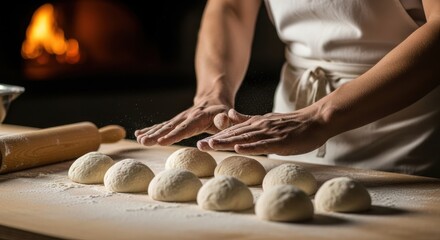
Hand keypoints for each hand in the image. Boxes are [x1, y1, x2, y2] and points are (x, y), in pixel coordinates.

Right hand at [135, 102, 229, 145]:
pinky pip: (162, 125)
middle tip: (144, 142)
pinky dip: (150, 129)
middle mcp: (186, 117)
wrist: (215, 99)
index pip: (185, 128)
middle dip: (156, 135)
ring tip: (139, 140)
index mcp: (199, 118)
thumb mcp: (228, 115)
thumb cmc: (224, 112)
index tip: (161, 141)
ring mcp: (179, 118)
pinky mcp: (176, 121)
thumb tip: (223, 120)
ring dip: (150, 133)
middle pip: (170, 127)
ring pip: (163, 126)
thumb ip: (225, 119)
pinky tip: (138, 134)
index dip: (173, 135)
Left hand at [197, 109, 328, 155]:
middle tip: (199, 146)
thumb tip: (229, 115)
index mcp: (256, 124)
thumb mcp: (266, 119)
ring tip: (212, 146)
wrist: (315, 120)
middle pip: (235, 135)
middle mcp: (260, 127)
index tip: (200, 143)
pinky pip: (263, 144)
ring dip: (228, 142)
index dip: (216, 137)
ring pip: (245, 138)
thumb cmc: (292, 124)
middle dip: (216, 141)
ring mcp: (270, 133)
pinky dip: (251, 146)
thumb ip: (248, 120)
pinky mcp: (280, 141)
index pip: (233, 131)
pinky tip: (239, 148)